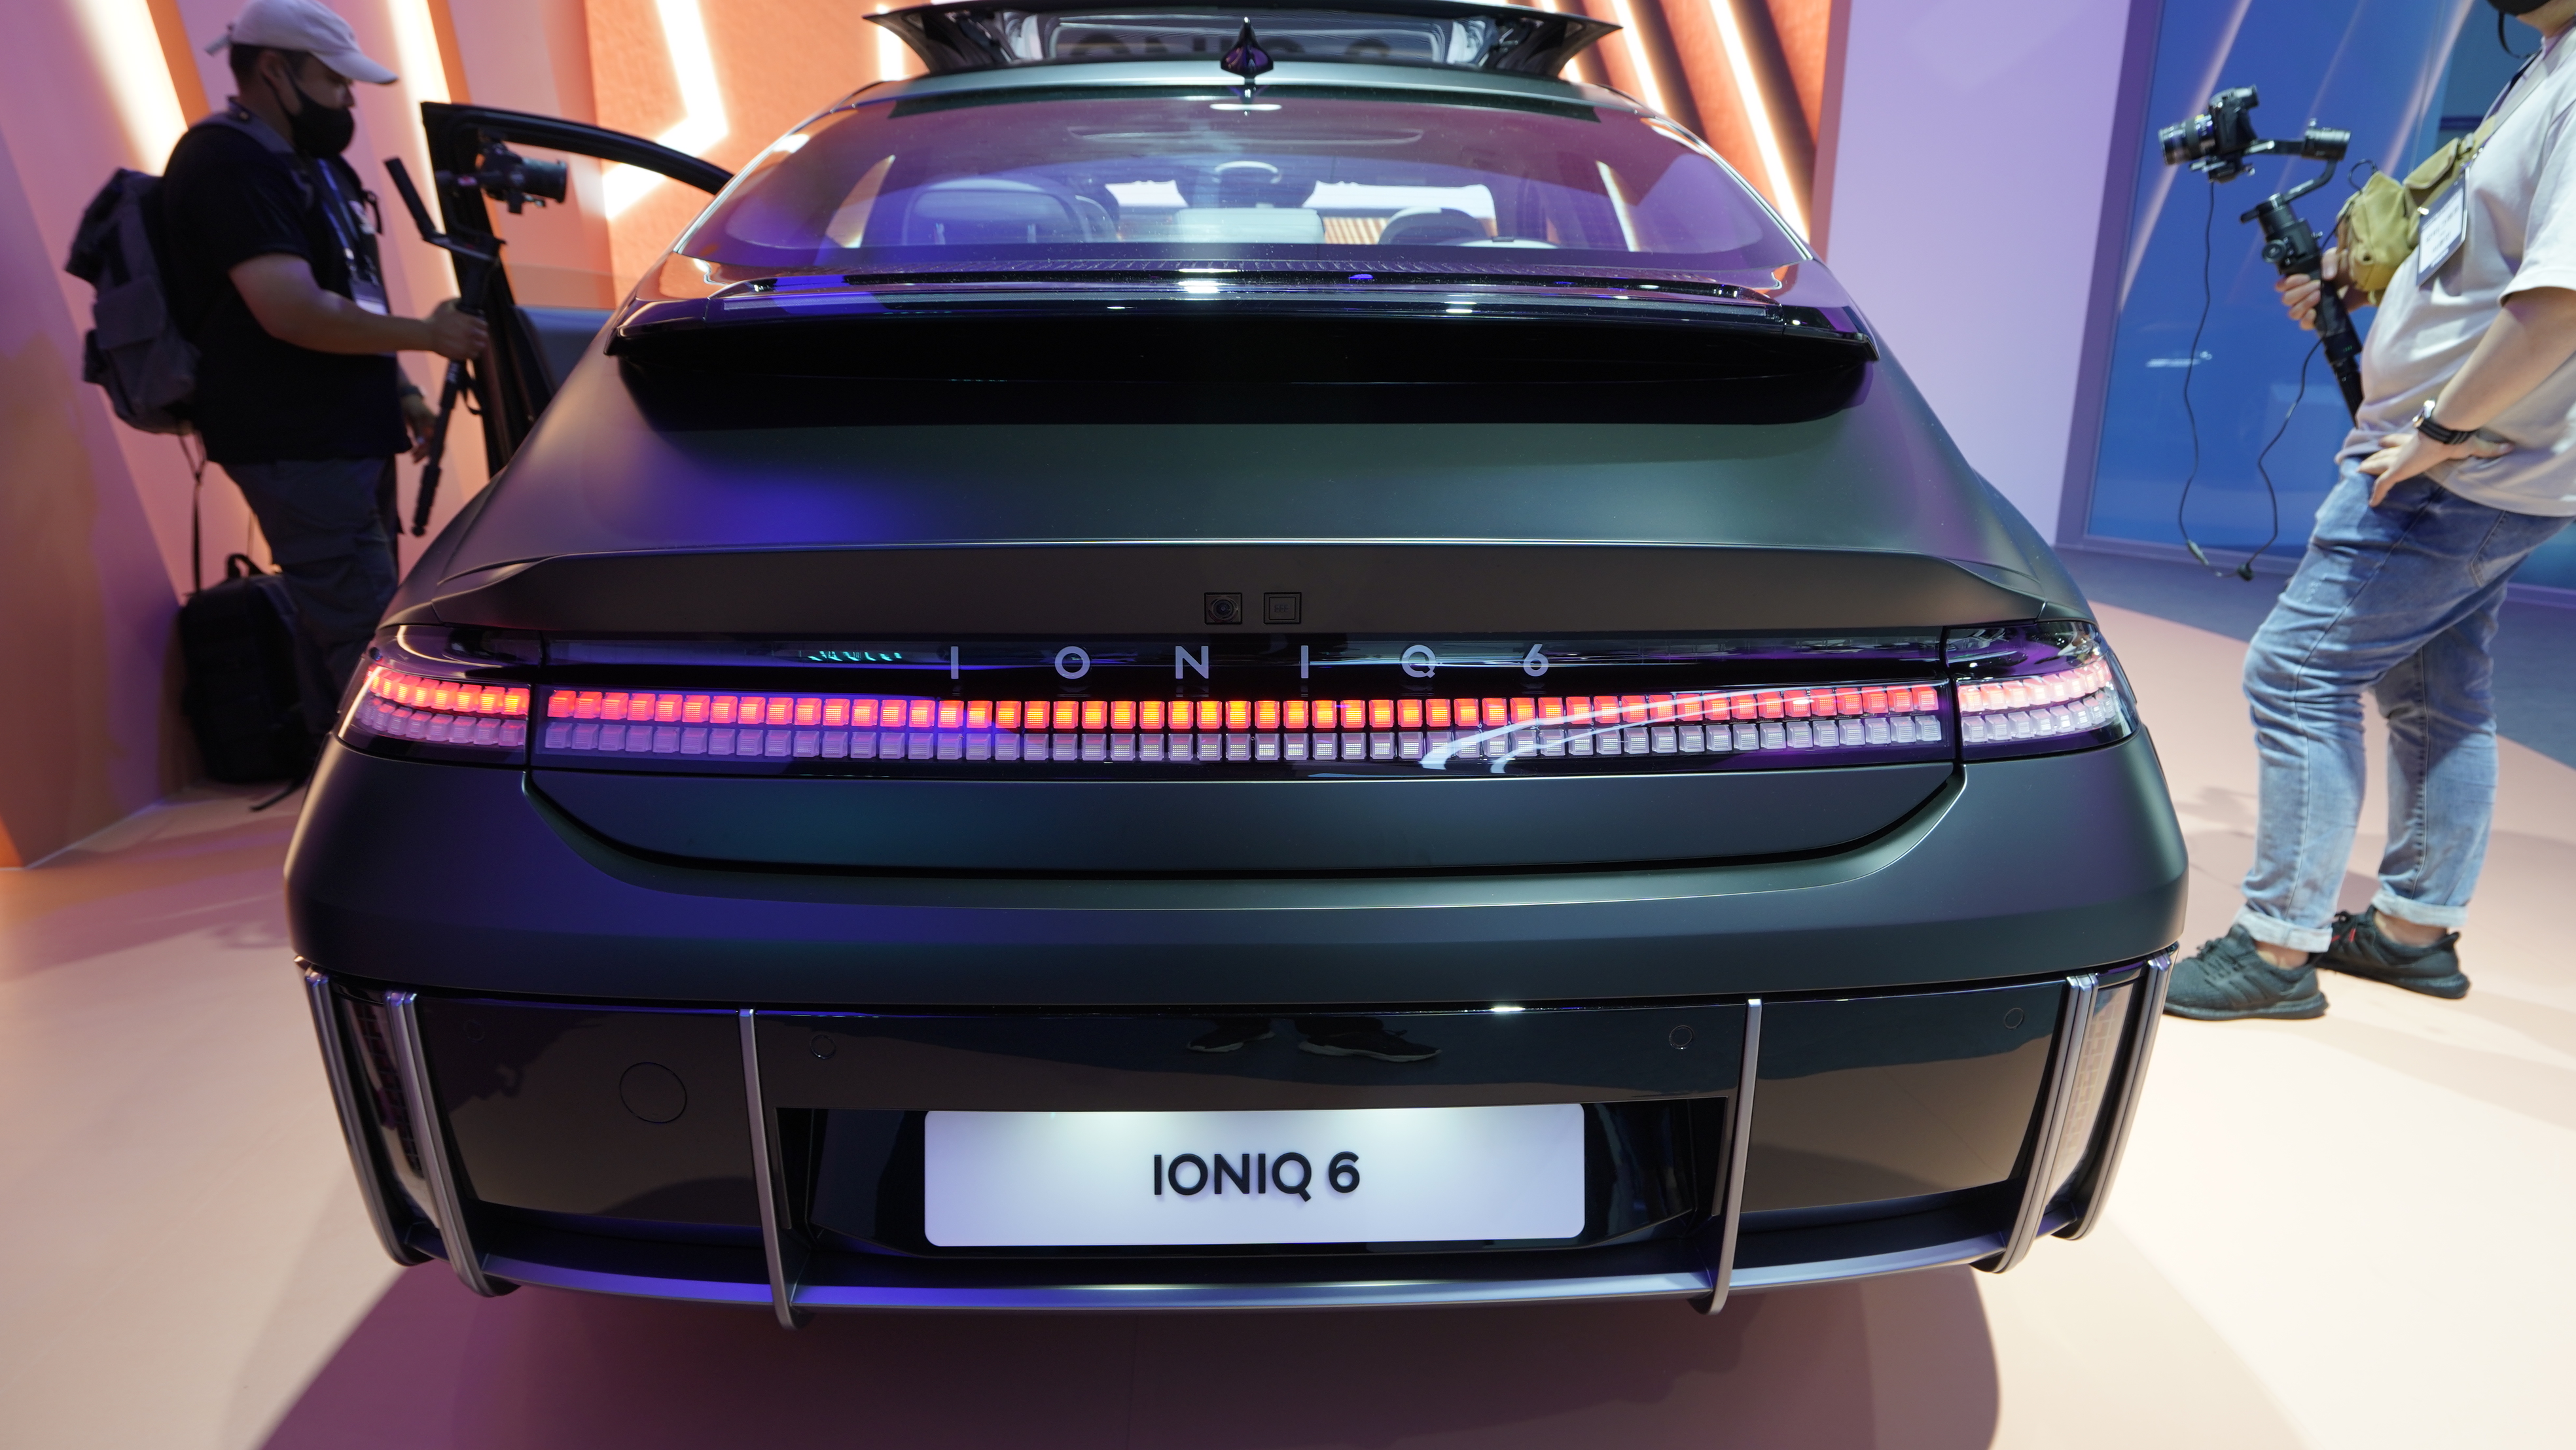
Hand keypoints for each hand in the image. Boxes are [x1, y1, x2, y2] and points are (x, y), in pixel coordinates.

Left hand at [400, 390, 436, 462]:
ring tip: (412, 459)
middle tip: (414, 460)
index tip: (427, 457)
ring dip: (421, 454)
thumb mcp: (415, 416)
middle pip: (434, 446)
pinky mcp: (424, 434)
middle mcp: (435, 429)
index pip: (439, 441)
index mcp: (436, 424)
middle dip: (425, 454)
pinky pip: (424, 445)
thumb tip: (422, 443)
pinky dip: (419, 450)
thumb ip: (419, 429)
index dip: (435, 450)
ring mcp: (430, 432)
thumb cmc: (411, 406)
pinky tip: (412, 453)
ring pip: (429, 447)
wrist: (407, 401)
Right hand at [424, 299, 488, 360]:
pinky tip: (468, 350)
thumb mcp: (445, 305)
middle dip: (481, 336)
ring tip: (474, 344)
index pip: (484, 326)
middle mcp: (470, 333)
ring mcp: (467, 344)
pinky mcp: (461, 354)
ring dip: (478, 345)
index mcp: (469, 321)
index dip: (482, 326)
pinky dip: (472, 353)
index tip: (479, 327)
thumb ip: (456, 301)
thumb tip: (462, 299)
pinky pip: (473, 355)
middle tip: (477, 336)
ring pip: (481, 347)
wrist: (426, 334)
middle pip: (484, 337)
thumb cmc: (435, 319)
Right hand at [2275, 246, 2345, 331]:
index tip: (2306, 278)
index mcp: (2300, 281)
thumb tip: (2326, 277)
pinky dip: (2307, 319)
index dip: (2289, 283)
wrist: (2364, 283)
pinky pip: (2304, 324)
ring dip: (2304, 303)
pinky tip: (2315, 312)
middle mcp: (2301, 295)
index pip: (2281, 286)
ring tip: (2319, 295)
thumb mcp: (2337, 256)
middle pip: (2286, 299)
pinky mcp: (2319, 319)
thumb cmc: (2347, 268)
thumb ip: (2328, 260)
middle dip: (2301, 291)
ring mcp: (2309, 308)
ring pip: (2292, 313)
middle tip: (2318, 285)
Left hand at [2357, 425, 2510, 504]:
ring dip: (2369, 469)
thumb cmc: (2455, 437)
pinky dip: (2377, 493)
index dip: (2391, 442)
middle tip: (2365, 459)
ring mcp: (2399, 459)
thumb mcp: (2472, 444)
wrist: (2444, 433)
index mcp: (2419, 440)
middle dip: (2376, 455)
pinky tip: (2372, 503)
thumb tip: (2510, 447)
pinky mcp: (2396, 470)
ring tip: (2358, 473)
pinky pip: (2382, 484)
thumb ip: (2488, 448)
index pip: (2401, 440)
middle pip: (2385, 452)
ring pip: (2378, 465)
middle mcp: (2405, 448)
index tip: (2382, 442)